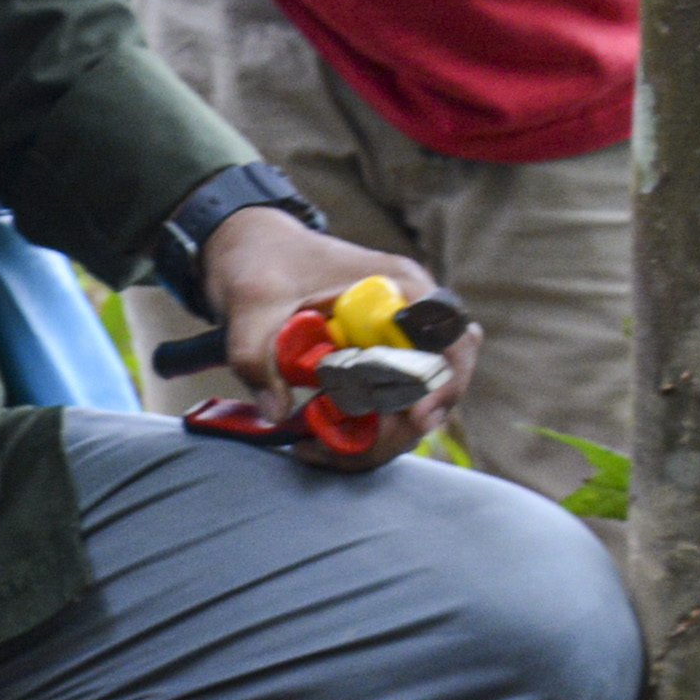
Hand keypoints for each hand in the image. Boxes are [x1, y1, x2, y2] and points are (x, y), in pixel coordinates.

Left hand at [202, 205, 478, 473]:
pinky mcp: (380, 362)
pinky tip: (320, 438)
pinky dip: (365, 430)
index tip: (417, 416)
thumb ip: (255, 356)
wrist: (253, 250)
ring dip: (378, 437)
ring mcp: (400, 340)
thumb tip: (278, 412)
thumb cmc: (260, 266)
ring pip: (416, 403)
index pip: (450, 339)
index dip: (443, 381)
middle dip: (399, 427)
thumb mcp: (249, 307)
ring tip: (316, 447)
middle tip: (340, 449)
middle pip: (439, 383)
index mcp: (399, 288)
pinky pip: (390, 405)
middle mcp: (412, 314)